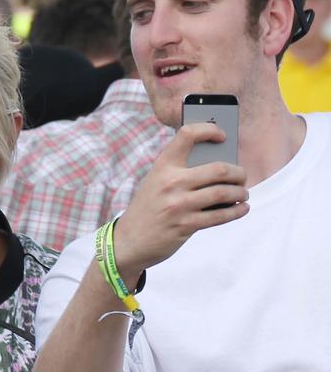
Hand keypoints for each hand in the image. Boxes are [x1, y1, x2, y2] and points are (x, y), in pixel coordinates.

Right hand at [112, 121, 248, 286]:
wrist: (128, 242)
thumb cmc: (147, 210)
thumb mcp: (155, 183)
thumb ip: (179, 172)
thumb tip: (218, 168)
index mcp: (163, 166)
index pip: (187, 135)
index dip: (209, 130)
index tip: (222, 136)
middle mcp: (171, 183)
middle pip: (218, 169)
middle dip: (238, 173)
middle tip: (241, 177)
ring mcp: (179, 205)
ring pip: (223, 192)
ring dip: (240, 193)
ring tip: (242, 194)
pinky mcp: (186, 225)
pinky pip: (220, 216)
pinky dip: (236, 211)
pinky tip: (241, 209)